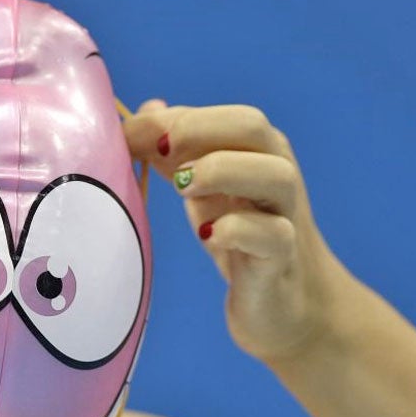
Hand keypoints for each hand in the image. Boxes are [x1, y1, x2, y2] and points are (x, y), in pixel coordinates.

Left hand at [123, 100, 351, 362]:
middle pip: (254, 126)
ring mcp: (284, 216)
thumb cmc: (242, 238)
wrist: (287, 305)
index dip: (173, 119)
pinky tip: (209, 235)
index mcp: (256, 152)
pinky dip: (237, 230)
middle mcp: (275, 174)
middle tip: (161, 152)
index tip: (128, 136)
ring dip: (222, 170)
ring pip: (275, 174)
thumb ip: (177, 151)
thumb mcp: (205, 189)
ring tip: (182, 187)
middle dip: (200, 128)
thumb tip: (146, 111)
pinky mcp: (281, 260)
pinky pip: (273, 235)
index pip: (223, 115)